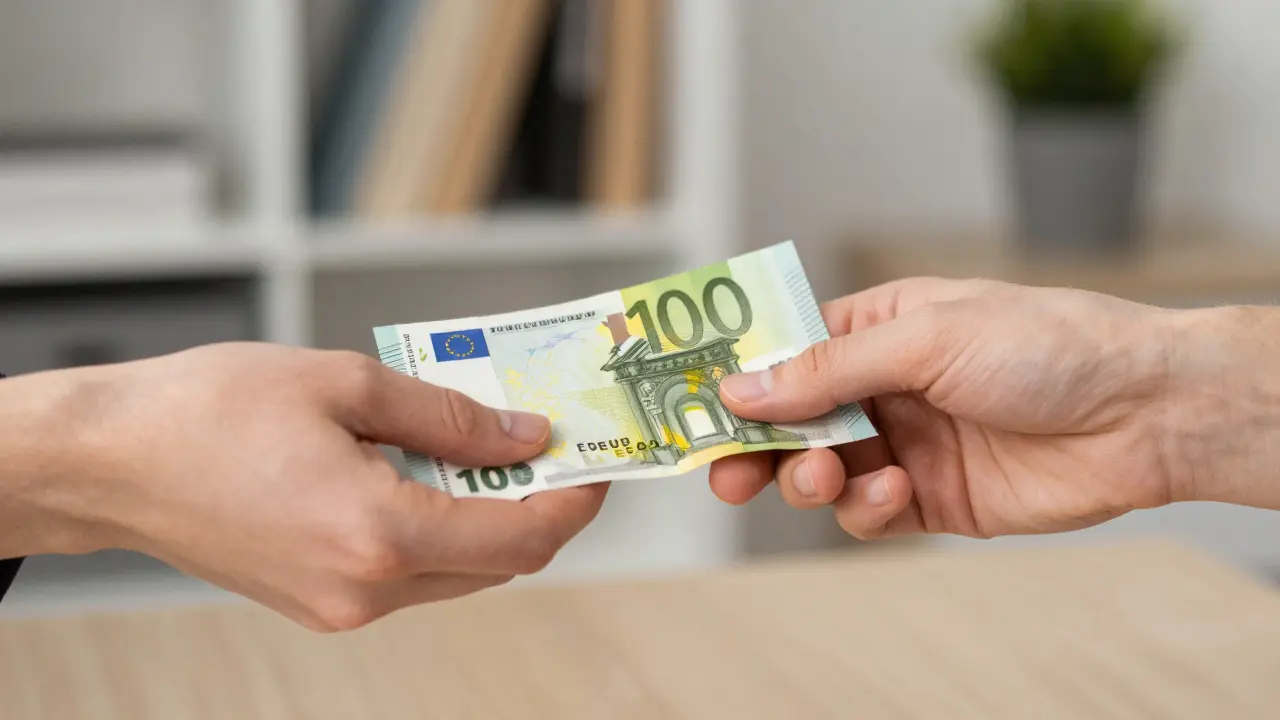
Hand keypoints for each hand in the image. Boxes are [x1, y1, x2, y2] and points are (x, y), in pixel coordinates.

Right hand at [10, 343, 604, 630]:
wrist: (110, 463)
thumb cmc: (208, 412)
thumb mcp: (346, 384)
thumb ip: (451, 416)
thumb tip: (524, 436)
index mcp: (380, 534)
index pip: (522, 538)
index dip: (575, 502)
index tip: (600, 463)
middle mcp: (367, 589)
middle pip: (498, 561)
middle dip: (537, 503)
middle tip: (550, 442)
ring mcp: (341, 607)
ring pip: (457, 571)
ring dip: (487, 514)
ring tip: (487, 445)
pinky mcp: (320, 603)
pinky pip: (410, 573)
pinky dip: (439, 528)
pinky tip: (428, 471)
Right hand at [708, 277, 1185, 539]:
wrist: (1141, 413)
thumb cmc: (1047, 345)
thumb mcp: (928, 338)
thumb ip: (829, 369)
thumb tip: (742, 387)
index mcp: (878, 327)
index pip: (785, 351)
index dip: (737, 378)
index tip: (690, 403)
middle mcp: (883, 385)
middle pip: (789, 419)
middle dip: (754, 443)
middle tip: (725, 468)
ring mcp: (904, 442)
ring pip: (817, 471)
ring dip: (808, 478)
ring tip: (825, 475)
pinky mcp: (929, 498)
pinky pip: (866, 513)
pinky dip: (864, 509)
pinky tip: (892, 492)